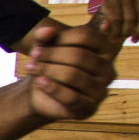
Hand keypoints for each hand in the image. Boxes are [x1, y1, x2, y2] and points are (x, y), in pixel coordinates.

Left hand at [17, 2, 135, 122]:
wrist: (42, 93)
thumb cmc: (50, 65)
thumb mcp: (46, 47)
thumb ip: (46, 37)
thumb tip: (47, 31)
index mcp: (104, 51)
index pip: (86, 37)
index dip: (61, 38)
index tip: (41, 43)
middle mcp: (108, 71)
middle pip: (79, 56)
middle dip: (51, 55)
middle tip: (33, 55)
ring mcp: (101, 91)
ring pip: (73, 76)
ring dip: (47, 70)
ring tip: (30, 67)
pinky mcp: (89, 109)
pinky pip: (71, 97)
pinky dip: (52, 88)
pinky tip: (39, 82)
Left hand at [92, 0, 138, 42]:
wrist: (116, 21)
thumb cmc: (107, 25)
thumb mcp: (100, 27)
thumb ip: (102, 27)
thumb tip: (105, 26)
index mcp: (112, 0)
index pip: (116, 18)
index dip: (116, 32)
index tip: (113, 40)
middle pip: (131, 18)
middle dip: (128, 32)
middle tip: (124, 40)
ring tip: (135, 40)